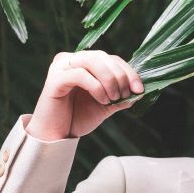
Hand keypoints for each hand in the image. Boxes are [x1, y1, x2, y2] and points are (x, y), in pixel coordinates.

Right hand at [27, 51, 142, 140]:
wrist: (56, 135)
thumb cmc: (77, 118)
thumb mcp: (105, 105)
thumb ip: (121, 97)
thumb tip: (140, 92)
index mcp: (83, 62)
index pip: (110, 59)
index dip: (128, 71)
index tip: (139, 89)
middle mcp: (70, 60)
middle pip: (102, 56)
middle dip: (120, 75)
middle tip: (126, 94)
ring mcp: (60, 67)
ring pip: (92, 61)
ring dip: (109, 79)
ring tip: (114, 97)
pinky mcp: (54, 79)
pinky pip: (80, 74)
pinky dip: (96, 86)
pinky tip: (102, 100)